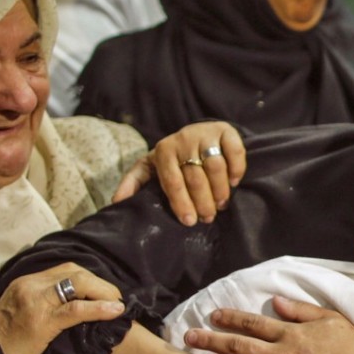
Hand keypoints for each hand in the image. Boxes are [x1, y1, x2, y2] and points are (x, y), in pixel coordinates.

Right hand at [0, 262, 124, 353]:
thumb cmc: (5, 343)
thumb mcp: (21, 313)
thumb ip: (42, 303)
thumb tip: (72, 303)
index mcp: (26, 283)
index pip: (65, 270)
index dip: (89, 278)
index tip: (103, 290)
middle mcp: (30, 286)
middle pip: (75, 273)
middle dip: (100, 283)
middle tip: (115, 297)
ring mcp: (35, 301)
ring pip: (78, 285)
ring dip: (104, 293)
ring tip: (117, 304)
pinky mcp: (41, 321)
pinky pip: (76, 309)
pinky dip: (99, 309)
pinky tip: (115, 311)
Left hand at [112, 121, 246, 225]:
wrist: (197, 132)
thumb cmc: (173, 157)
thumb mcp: (151, 167)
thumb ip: (134, 182)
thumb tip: (117, 202)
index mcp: (163, 151)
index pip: (172, 182)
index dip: (182, 204)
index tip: (189, 222)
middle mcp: (183, 140)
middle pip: (195, 177)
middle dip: (203, 202)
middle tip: (208, 218)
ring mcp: (205, 134)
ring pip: (216, 167)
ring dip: (220, 191)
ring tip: (221, 205)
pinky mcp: (225, 131)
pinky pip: (234, 152)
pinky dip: (236, 169)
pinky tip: (233, 183)